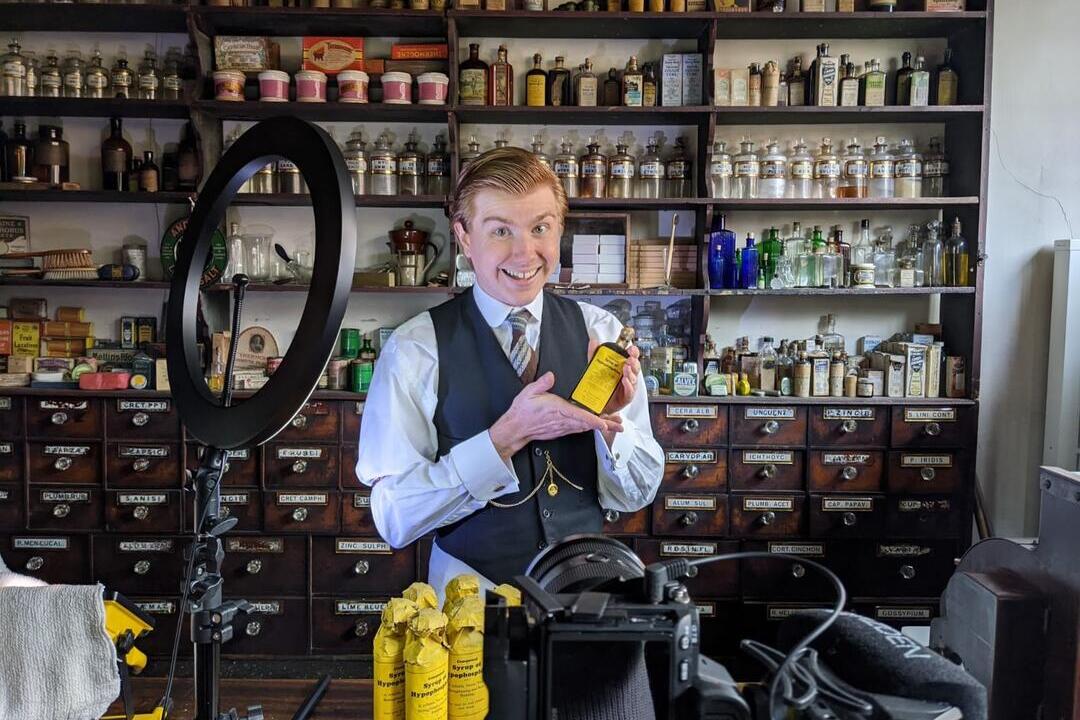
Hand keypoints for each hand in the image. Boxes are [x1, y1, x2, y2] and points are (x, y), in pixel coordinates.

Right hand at [489, 372, 622, 460]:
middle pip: (588, 424)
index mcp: (557, 410)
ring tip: (613, 424)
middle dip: (605, 424)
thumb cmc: (522, 412)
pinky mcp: (561, 430)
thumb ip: (542, 383)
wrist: (516, 428)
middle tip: (619, 424)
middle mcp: (563, 421)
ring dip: (599, 426)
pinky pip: (578, 429)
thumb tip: (551, 375)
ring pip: (585, 427)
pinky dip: (589, 427)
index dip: (593, 420)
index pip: (579, 416)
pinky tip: (596, 425)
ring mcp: (563, 427)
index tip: (604, 422)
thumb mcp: (529, 392)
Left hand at [587, 339, 640, 415]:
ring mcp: (628, 387)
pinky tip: (625, 381)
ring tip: (626, 369)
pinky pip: (630, 391)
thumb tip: (593, 342)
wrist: (597, 404)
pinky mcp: (626, 397)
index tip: (631, 349)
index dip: (633, 352)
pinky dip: (628, 386)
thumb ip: (595, 354)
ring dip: (631, 373)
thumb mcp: (596, 367)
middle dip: (634, 362)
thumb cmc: (601, 385)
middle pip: (635, 367)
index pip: (632, 357)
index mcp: (623, 367)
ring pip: (634, 379)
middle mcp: (628, 376)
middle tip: (629, 359)